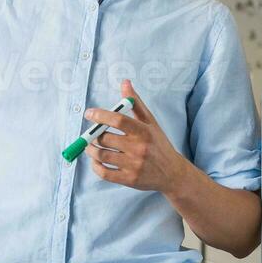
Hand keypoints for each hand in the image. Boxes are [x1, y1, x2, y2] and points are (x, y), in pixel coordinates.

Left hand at [85, 79, 187, 193]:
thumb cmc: (159, 144)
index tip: (89, 113)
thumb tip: (125, 83)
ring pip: (101, 155)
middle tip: (91, 133)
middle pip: (105, 138)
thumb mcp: (150, 122)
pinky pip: (104, 173)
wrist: (172, 173)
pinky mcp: (129, 179)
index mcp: (144, 131)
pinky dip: (95, 166)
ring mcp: (133, 165)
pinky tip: (96, 161)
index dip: (100, 115)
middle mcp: (139, 148)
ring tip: (90, 146)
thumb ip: (135, 103)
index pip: (118, 120)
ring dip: (91, 150)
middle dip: (94, 135)